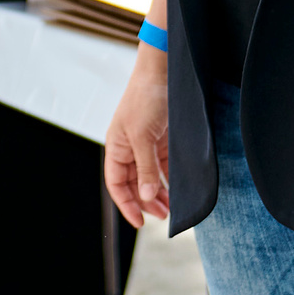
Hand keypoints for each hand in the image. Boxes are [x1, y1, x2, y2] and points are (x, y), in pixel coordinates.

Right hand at [104, 42, 171, 224]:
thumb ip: (146, 168)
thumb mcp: (142, 136)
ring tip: (172, 209)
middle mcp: (129, 148)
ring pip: (150, 177)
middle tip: (164, 217)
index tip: (140, 222)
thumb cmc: (145, 99)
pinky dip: (169, 180)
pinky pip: (164, 167)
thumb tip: (147, 197)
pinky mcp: (163, 140)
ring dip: (159, 193)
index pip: (116, 183)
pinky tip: (177, 190)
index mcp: (116, 147)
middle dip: (146, 202)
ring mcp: (147, 145)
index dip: (126, 203)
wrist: (163, 72)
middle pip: (134, 183)